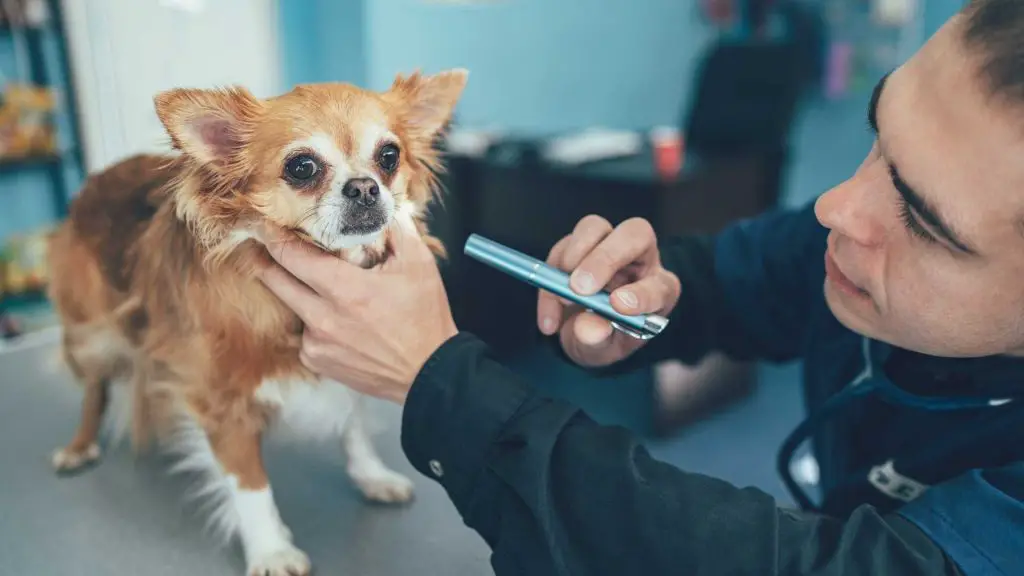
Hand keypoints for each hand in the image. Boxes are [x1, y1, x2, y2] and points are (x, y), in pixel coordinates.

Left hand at [258, 222, 457, 403]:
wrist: (429, 372)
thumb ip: (396, 229)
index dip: (273, 235)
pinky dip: (314, 322)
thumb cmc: (426, 317)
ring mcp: (317, 343)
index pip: (292, 255)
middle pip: (275, 280)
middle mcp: (323, 318)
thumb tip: (380, 206)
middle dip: (265, 259)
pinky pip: (304, 333)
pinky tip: (338, 321)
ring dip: (297, 292)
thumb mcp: (419, 265)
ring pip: (291, 307)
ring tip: (318, 285)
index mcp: (346, 289)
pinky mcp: (318, 361)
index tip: (264, 223)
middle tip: (262, 243)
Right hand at [537, 215, 680, 367]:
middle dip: (605, 258)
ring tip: (564, 291)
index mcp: (659, 290)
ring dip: (575, 255)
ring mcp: (606, 247)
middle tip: (580, 288)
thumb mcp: (602, 350)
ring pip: (595, 227)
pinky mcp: (577, 246)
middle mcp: (638, 260)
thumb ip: (598, 340)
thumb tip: (589, 328)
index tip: (618, 306)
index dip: (641, 294)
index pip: (660, 284)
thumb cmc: (603, 340)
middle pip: (634, 234)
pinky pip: (562, 247)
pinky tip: (551, 306)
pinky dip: (550, 274)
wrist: (581, 334)